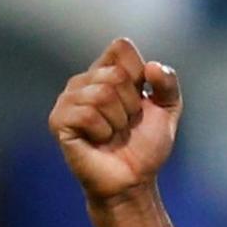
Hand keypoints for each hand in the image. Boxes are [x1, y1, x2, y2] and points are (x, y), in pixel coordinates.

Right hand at [48, 38, 182, 201]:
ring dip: (119, 121)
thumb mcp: (168, 109)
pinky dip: (103, 131)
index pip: (121, 47)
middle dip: (132, 104)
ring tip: (114, 133)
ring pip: (103, 94)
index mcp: (107, 71)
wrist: (134, 179)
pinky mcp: (58, 120)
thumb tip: (152, 66)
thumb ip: (167, 83)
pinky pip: (88, 114)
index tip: (143, 98)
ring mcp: (67, 99)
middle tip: (127, 123)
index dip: (140, 73)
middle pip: (116, 74)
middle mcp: (84, 81)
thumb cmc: (146, 144)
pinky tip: (99, 140)